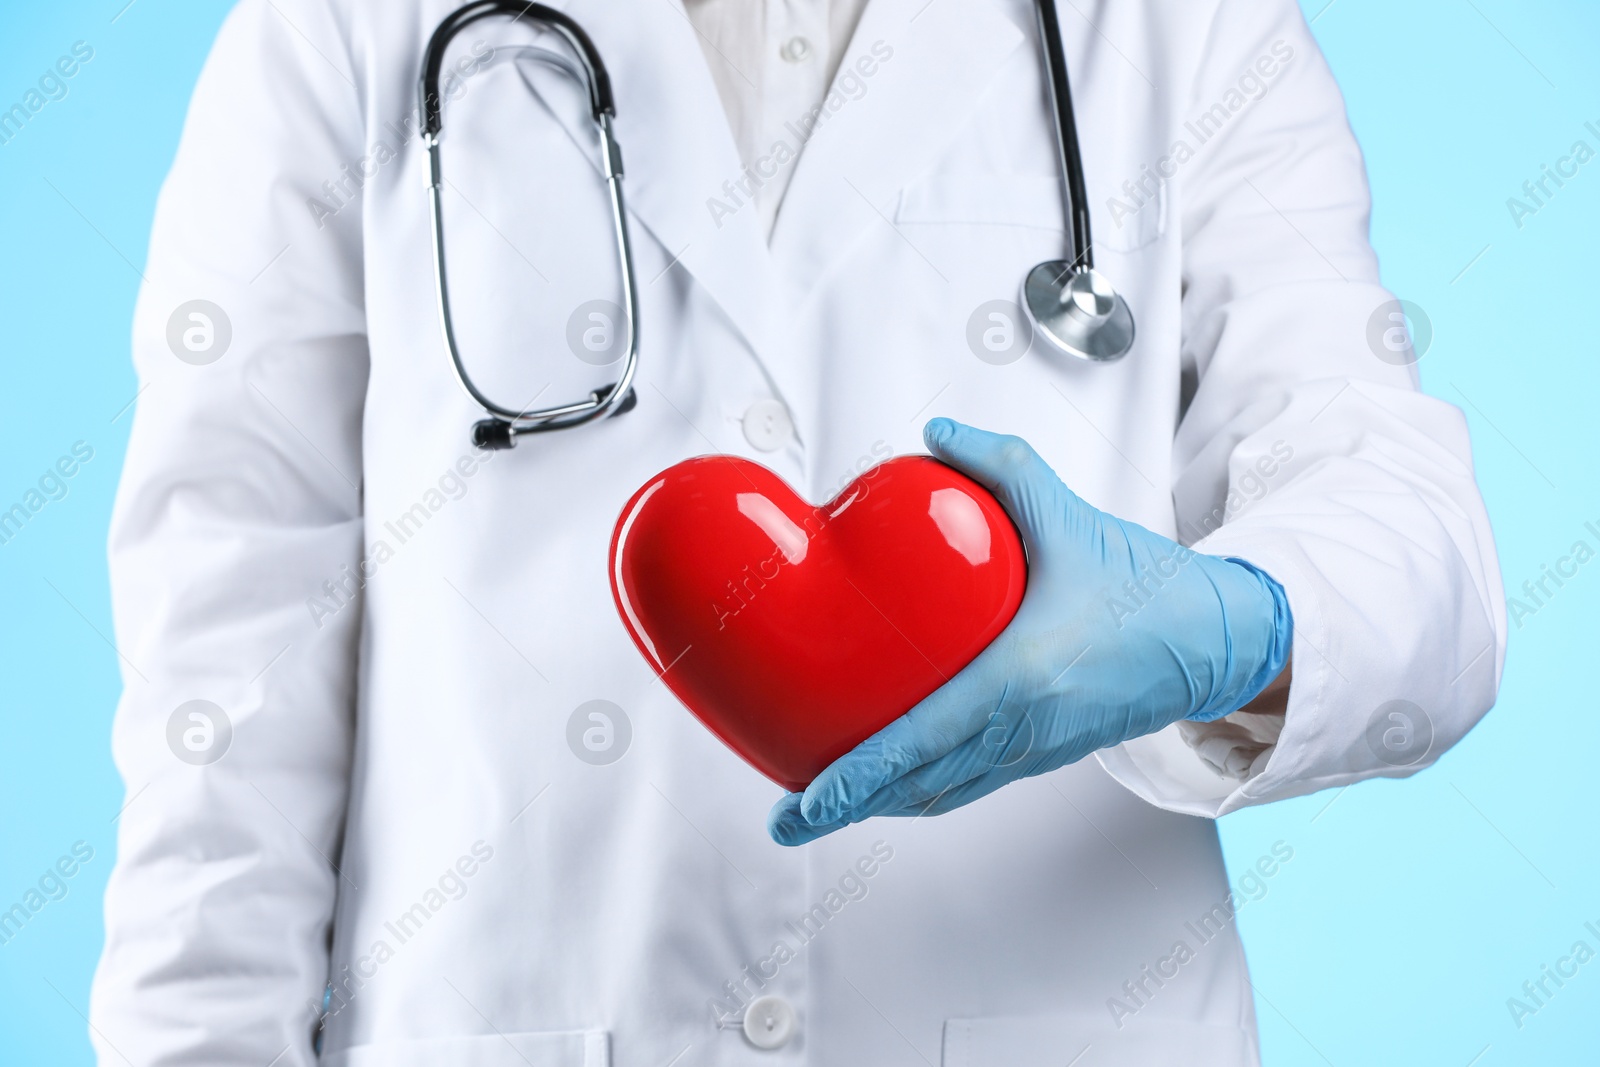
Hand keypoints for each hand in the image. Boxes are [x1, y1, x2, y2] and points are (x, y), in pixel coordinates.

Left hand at [767, 419, 1291, 845]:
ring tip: (823, 803)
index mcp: (1022, 679)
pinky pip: (970, 784)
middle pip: (917, 785)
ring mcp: (1035, 750)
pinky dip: (922, 790)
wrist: (1219, 639)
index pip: (919, 741)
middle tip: (790, 818)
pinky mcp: (1046, 755)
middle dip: (848, 807)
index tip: (806, 798)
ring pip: (942, 793)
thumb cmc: (1149, 586)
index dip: (856, 776)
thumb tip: (933, 435)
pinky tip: (890, 781)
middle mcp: (1024, 728)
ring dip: (880, 803)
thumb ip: (999, 465)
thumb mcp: (1069, 515)